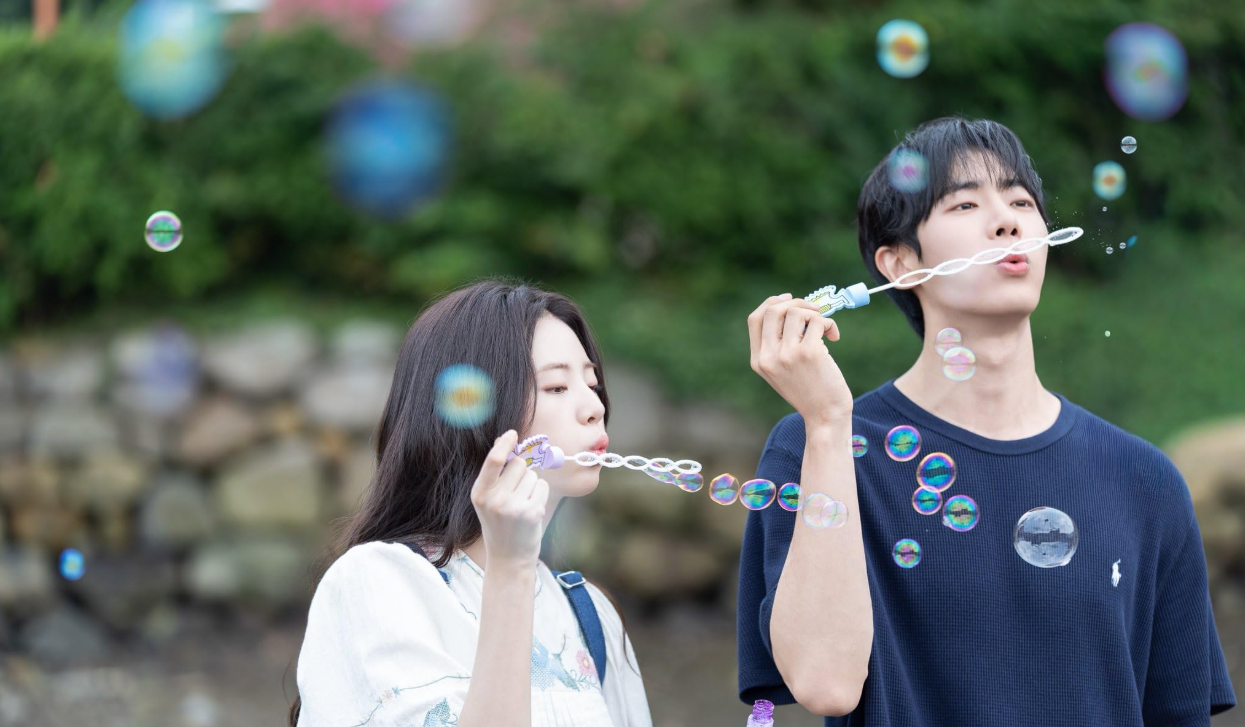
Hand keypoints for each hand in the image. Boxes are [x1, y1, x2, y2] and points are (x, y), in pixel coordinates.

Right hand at [470, 431, 550, 569]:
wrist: (508, 559)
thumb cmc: (500, 525)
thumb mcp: (488, 500)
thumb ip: (495, 474)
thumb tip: (505, 440)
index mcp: (480, 493)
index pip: (493, 460)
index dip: (504, 443)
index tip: (513, 433)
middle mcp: (494, 499)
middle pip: (518, 464)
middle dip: (521, 472)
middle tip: (515, 494)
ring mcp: (513, 507)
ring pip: (532, 475)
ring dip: (531, 486)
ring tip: (522, 506)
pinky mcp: (531, 512)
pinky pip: (542, 487)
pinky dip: (540, 495)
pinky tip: (531, 511)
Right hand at [748, 293, 853, 427]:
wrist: (825, 416)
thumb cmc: (809, 391)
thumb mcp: (782, 371)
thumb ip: (778, 346)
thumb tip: (792, 308)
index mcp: (758, 360)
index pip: (754, 319)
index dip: (771, 303)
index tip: (788, 299)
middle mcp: (769, 357)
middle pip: (773, 310)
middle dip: (795, 302)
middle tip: (814, 311)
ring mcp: (788, 354)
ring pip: (796, 312)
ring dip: (814, 313)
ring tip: (825, 328)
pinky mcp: (810, 353)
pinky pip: (818, 321)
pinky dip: (829, 324)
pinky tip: (834, 337)